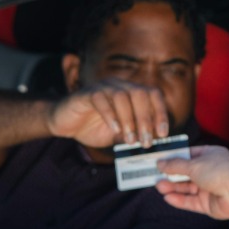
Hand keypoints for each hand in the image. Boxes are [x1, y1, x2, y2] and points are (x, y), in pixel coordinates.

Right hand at [48, 80, 169, 147]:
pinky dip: (111, 115)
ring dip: (129, 120)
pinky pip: (101, 98)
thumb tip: (152, 143)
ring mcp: (103, 87)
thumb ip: (134, 135)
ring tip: (130, 140)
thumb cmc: (93, 127)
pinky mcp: (86, 93)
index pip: (154, 95)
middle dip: (146, 119)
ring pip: (122, 96)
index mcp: (131, 92)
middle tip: (146, 142)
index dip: (161, 113)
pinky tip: (114, 130)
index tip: (163, 134)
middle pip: (140, 93)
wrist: (64, 124)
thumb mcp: (119, 135)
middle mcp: (119, 85)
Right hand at [155, 146, 228, 219]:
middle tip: (155, 176)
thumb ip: (175, 165)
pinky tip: (168, 197)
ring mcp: (209, 188)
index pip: (188, 156)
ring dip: (172, 187)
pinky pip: (190, 202)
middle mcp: (209, 172)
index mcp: (209, 156)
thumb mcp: (193, 164)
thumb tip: (161, 163)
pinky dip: (179, 200)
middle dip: (171, 175)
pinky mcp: (208, 203)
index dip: (173, 159)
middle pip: (186, 174)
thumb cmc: (222, 171)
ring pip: (187, 188)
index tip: (159, 161)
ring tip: (159, 186)